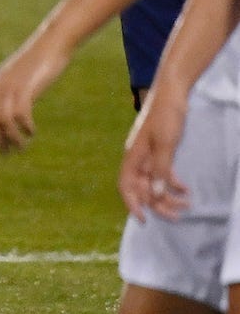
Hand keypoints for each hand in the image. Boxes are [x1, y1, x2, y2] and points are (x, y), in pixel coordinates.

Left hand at [0, 36, 69, 151]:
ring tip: (22, 147)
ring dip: (12, 139)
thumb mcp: (18, 77)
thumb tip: (8, 112)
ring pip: (3, 122)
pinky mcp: (26, 88)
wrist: (51, 44)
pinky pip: (20, 115)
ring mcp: (11, 86)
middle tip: (7, 154)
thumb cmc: (37, 62)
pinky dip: (26, 127)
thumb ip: (10, 91)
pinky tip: (32, 131)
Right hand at [120, 86, 190, 218]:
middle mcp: (138, 158)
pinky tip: (185, 188)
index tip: (144, 219)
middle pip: (142, 187)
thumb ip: (160, 169)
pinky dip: (173, 183)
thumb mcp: (165, 144)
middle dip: (157, 204)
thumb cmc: (166, 116)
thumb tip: (156, 193)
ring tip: (186, 204)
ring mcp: (149, 155)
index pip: (126, 185)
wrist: (173, 93)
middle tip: (176, 216)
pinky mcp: (160, 151)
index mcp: (134, 155)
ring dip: (168, 196)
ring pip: (154, 182)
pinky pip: (163, 174)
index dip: (132, 203)